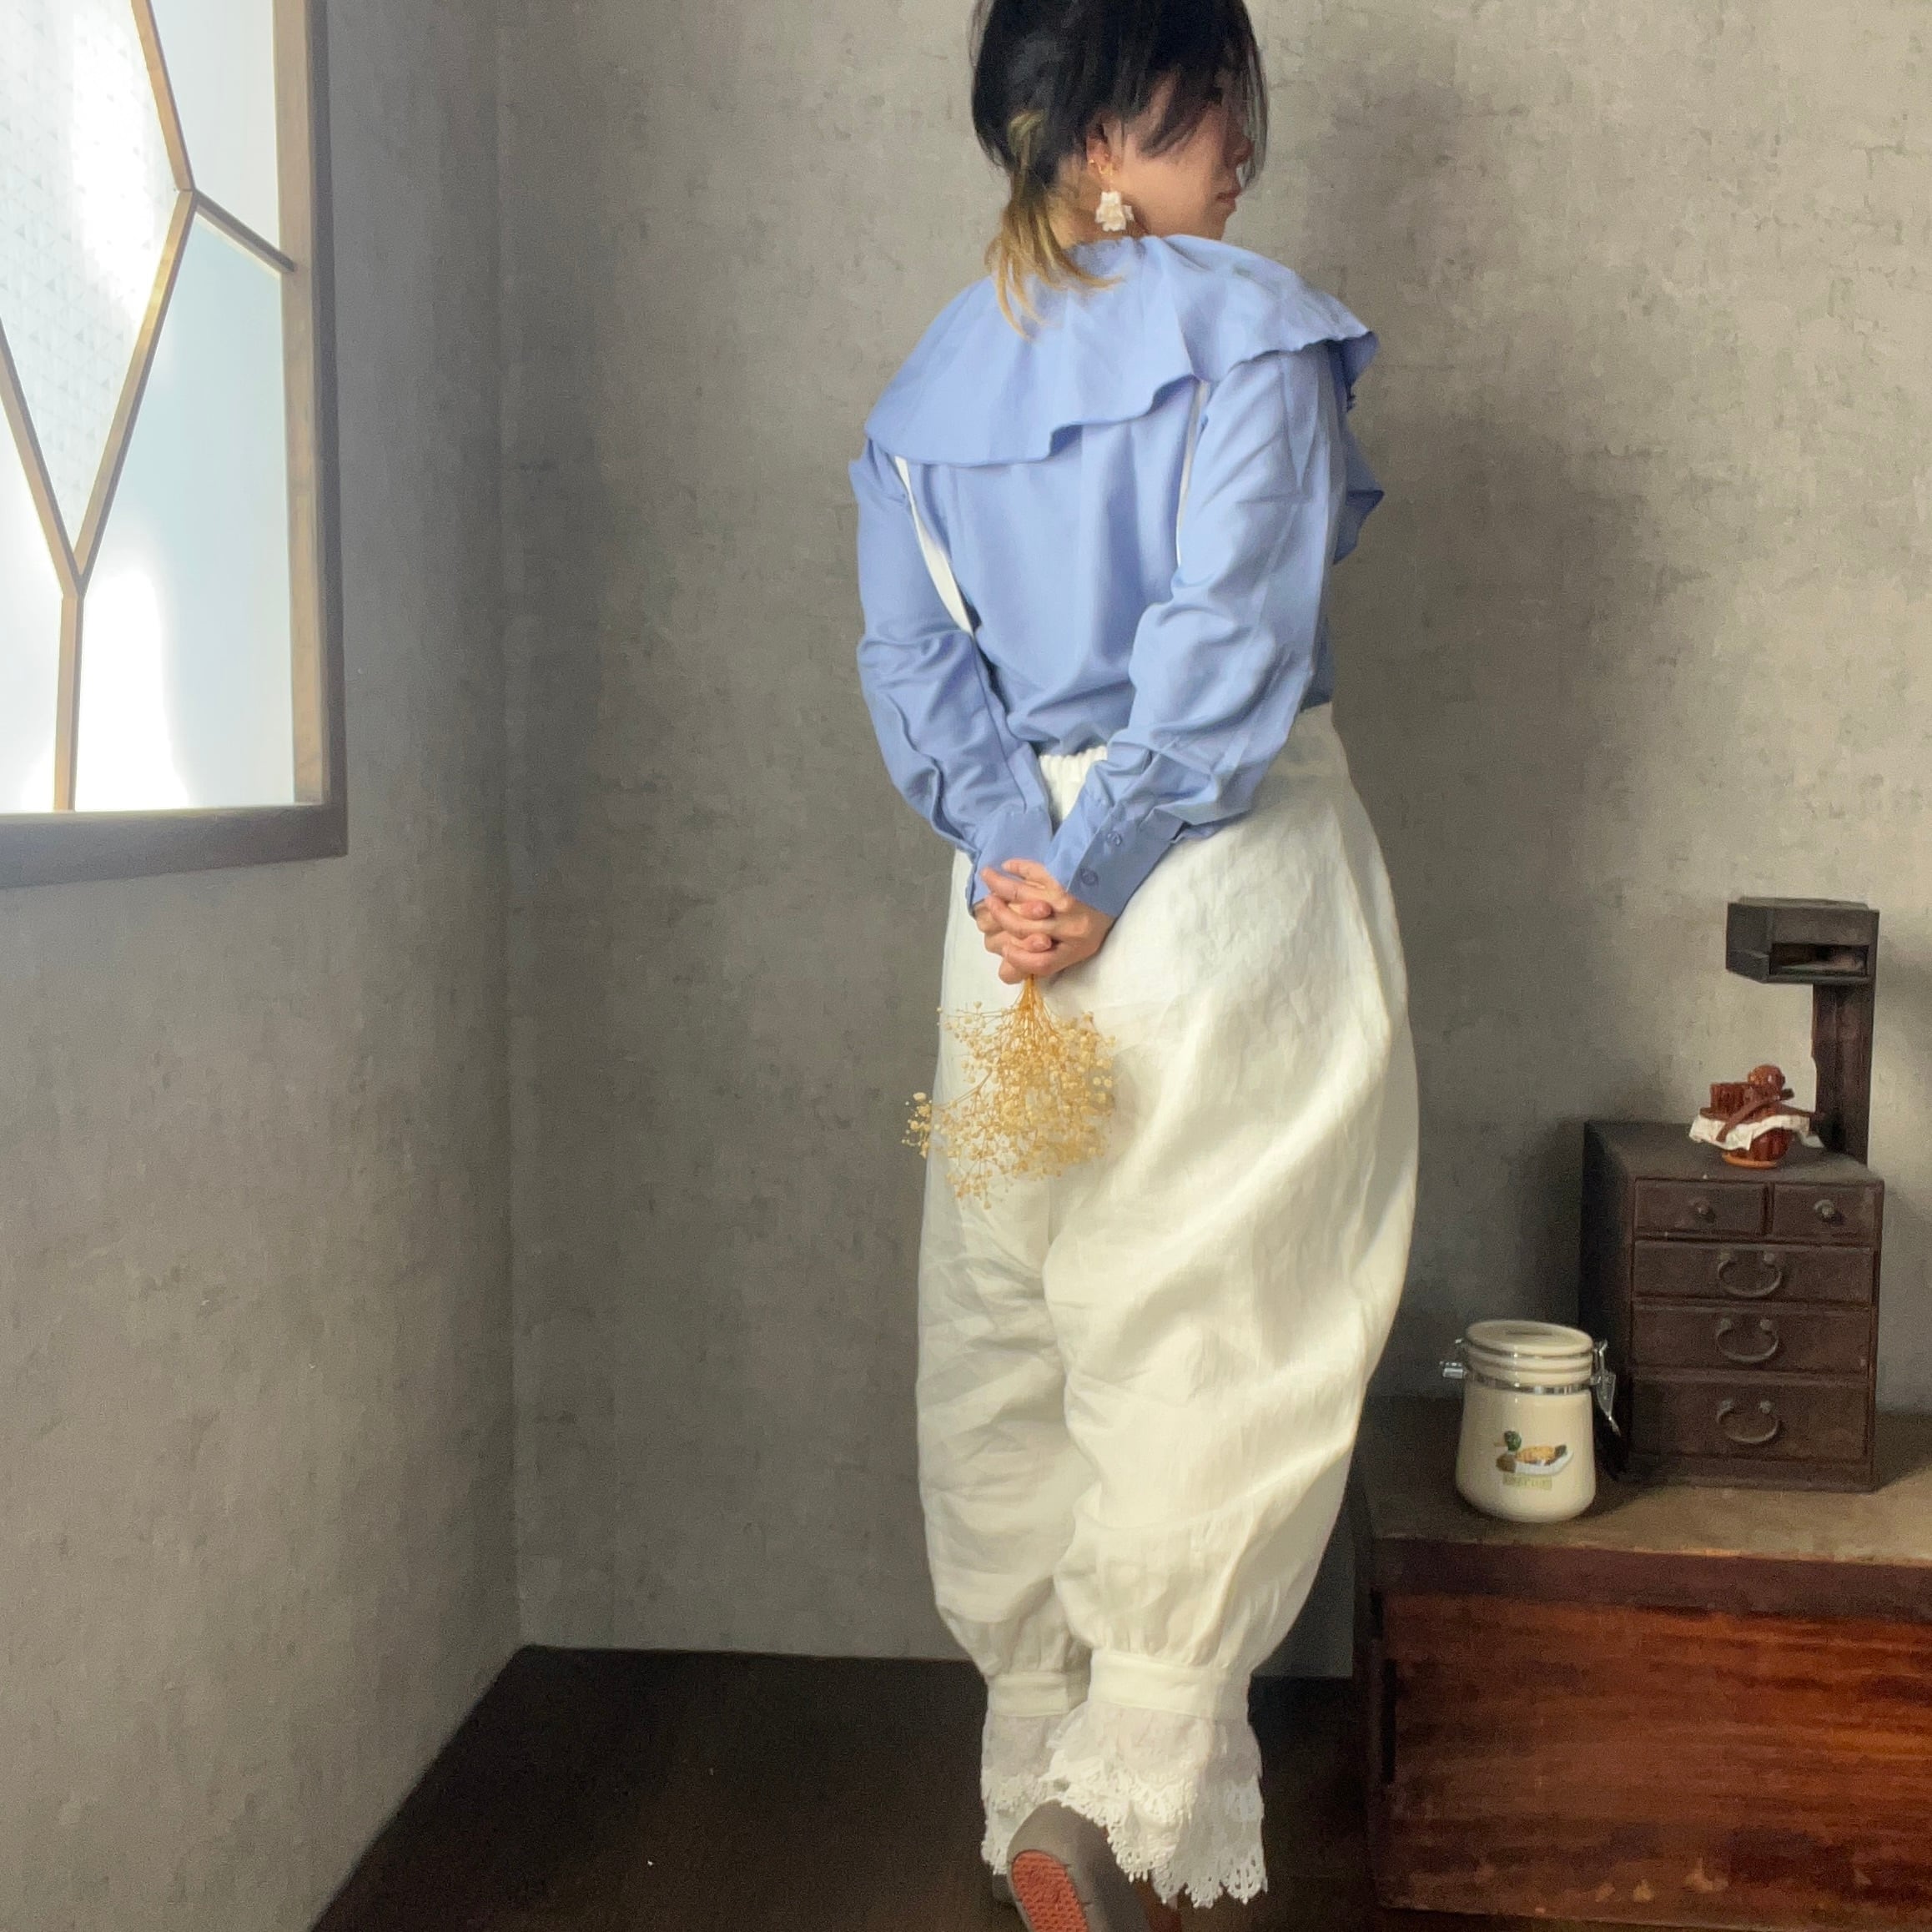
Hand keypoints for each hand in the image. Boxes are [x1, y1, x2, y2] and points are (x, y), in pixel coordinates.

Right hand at [977, 859, 1114, 982]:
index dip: (1020, 960)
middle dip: (1001, 916)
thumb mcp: (1084, 939)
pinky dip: (1018, 867)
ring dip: (999, 887)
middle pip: (1025, 929)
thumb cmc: (1100, 910)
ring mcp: (1068, 901)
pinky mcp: (1065, 877)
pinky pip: (1034, 872)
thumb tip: (1010, 959)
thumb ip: (1056, 951)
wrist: (1122, 874)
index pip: (1043, 963)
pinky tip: (1008, 865)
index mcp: (1078, 948)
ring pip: (1022, 896)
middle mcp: (1073, 928)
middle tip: (990, 904)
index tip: (1006, 948)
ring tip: (988, 878)